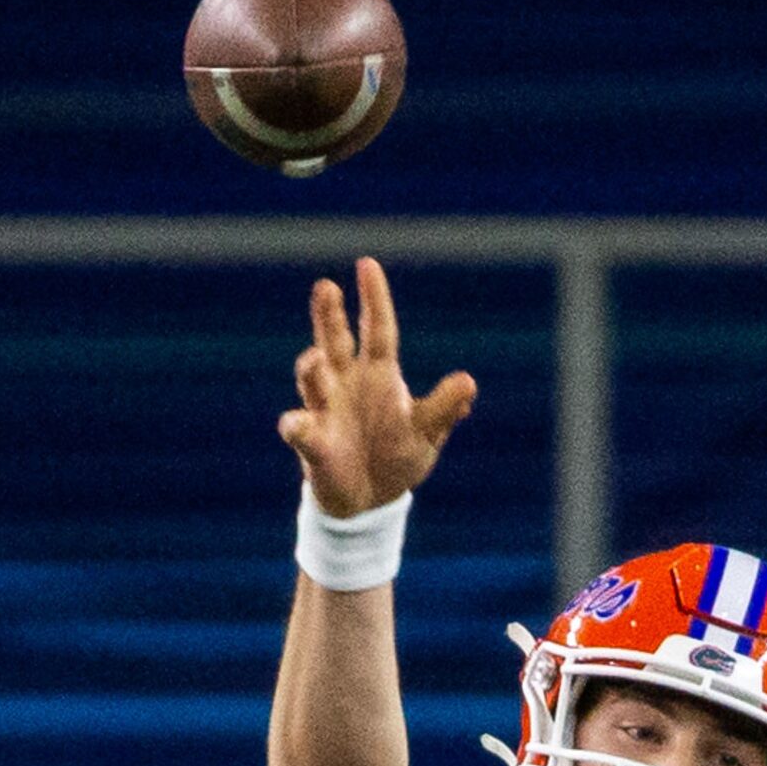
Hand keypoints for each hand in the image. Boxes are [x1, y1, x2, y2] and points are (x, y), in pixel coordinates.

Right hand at [278, 257, 476, 517]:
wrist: (370, 500)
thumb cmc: (397, 456)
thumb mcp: (426, 434)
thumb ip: (442, 410)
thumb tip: (469, 383)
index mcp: (379, 376)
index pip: (378, 331)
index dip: (374, 299)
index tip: (366, 265)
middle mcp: (347, 385)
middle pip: (336, 342)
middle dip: (329, 316)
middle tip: (326, 288)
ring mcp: (326, 411)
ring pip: (313, 381)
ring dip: (311, 370)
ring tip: (315, 359)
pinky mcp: (313, 444)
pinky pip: (300, 431)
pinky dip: (297, 426)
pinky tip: (298, 424)